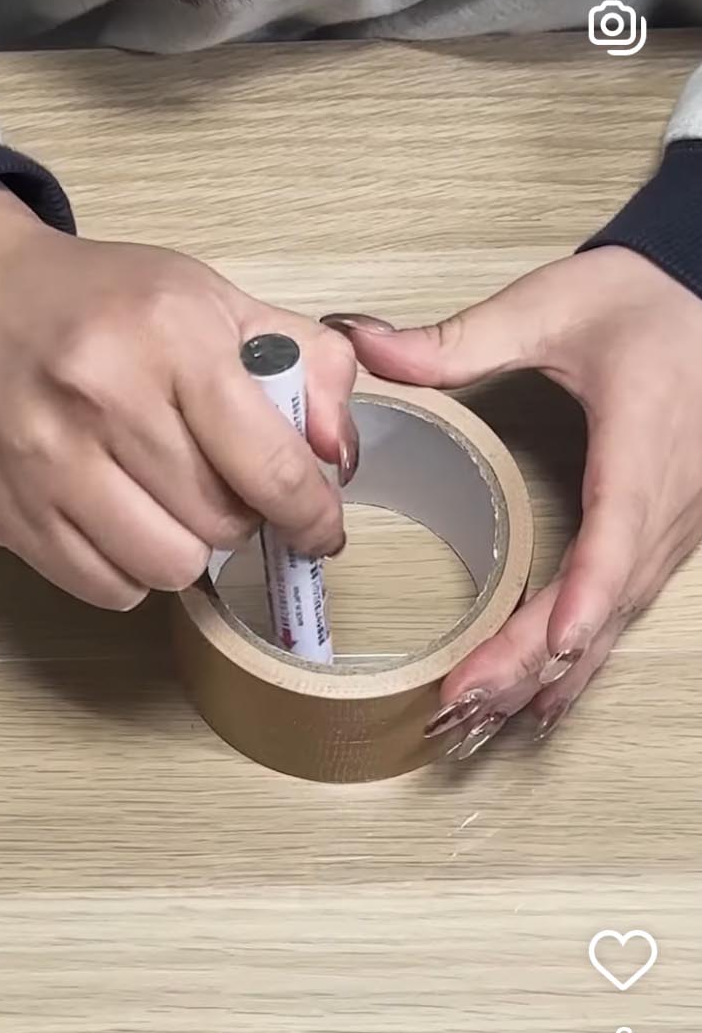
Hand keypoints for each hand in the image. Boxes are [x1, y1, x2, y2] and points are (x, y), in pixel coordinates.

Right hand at [0, 183, 355, 610]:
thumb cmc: (95, 300)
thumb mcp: (206, 298)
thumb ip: (300, 363)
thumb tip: (336, 455)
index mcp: (169, 335)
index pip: (269, 465)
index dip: (311, 513)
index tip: (320, 528)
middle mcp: (103, 397)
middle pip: (220, 525)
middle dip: (237, 517)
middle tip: (220, 486)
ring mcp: (46, 461)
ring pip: (166, 569)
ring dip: (183, 551)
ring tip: (167, 505)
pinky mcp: (8, 511)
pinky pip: (106, 589)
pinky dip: (128, 571)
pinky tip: (118, 522)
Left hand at [333, 248, 701, 751]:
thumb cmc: (646, 306)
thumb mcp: (553, 307)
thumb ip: (459, 339)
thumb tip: (364, 346)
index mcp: (641, 445)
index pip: (617, 533)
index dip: (586, 592)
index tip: (551, 641)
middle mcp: (665, 506)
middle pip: (598, 604)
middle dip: (527, 662)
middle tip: (460, 706)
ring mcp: (668, 536)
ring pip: (608, 626)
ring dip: (541, 679)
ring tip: (473, 726)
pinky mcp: (659, 549)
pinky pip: (617, 623)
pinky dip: (571, 669)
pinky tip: (530, 711)